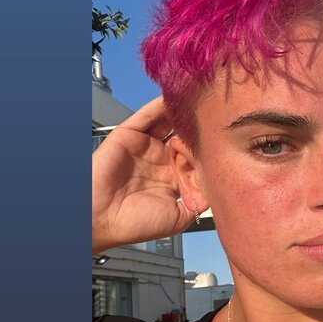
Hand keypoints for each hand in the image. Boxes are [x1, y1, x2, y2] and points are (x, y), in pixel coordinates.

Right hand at [92, 96, 206, 251]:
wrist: (100, 219)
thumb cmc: (133, 223)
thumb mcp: (179, 217)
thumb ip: (199, 202)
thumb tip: (219, 189)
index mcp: (171, 179)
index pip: (196, 158)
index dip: (208, 153)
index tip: (222, 148)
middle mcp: (159, 160)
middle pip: (185, 137)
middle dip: (200, 131)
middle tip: (214, 123)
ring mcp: (144, 147)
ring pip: (169, 123)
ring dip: (183, 114)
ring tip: (200, 103)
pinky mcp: (129, 135)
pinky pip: (148, 115)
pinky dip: (161, 105)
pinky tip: (176, 98)